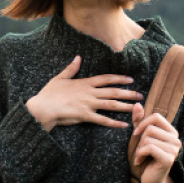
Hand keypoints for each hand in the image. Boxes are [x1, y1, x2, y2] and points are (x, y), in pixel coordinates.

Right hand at [25, 55, 142, 131]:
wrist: (43, 107)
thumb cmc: (49, 93)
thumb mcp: (60, 78)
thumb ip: (71, 68)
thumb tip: (78, 57)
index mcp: (84, 83)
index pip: (106, 79)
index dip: (119, 78)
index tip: (130, 79)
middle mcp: (89, 93)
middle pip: (113, 92)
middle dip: (128, 93)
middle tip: (140, 95)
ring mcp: (88, 104)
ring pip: (111, 104)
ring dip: (125, 106)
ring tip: (137, 108)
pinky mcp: (85, 116)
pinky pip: (103, 120)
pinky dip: (114, 123)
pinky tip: (123, 125)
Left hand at [131, 103, 181, 182]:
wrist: (148, 180)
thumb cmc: (144, 159)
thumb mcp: (139, 138)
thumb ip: (139, 122)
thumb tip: (137, 104)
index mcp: (171, 132)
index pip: (156, 116)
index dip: (142, 123)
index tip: (136, 134)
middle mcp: (175, 139)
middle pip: (150, 128)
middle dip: (139, 140)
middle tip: (140, 151)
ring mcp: (174, 149)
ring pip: (148, 138)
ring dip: (139, 149)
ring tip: (141, 157)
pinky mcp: (168, 159)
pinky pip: (149, 148)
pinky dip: (139, 154)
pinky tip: (139, 162)